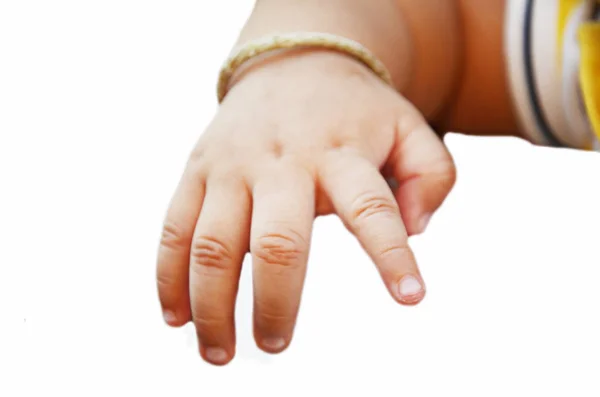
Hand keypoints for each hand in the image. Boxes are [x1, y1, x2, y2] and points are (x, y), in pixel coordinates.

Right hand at [156, 50, 455, 364]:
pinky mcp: (197, 169)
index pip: (372, 208)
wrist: (291, 60)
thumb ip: (432, 175)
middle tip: (276, 345)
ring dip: (212, 306)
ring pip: (212, 244)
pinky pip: (174, 228)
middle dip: (275, 304)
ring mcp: (232, 165)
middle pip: (276, 243)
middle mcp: (282, 161)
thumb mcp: (408, 127)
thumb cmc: (353, 110)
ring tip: (219, 354)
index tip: (411, 299)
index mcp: (341, 154)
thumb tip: (415, 230)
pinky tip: (175, 317)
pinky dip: (169, 277)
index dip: (391, 256)